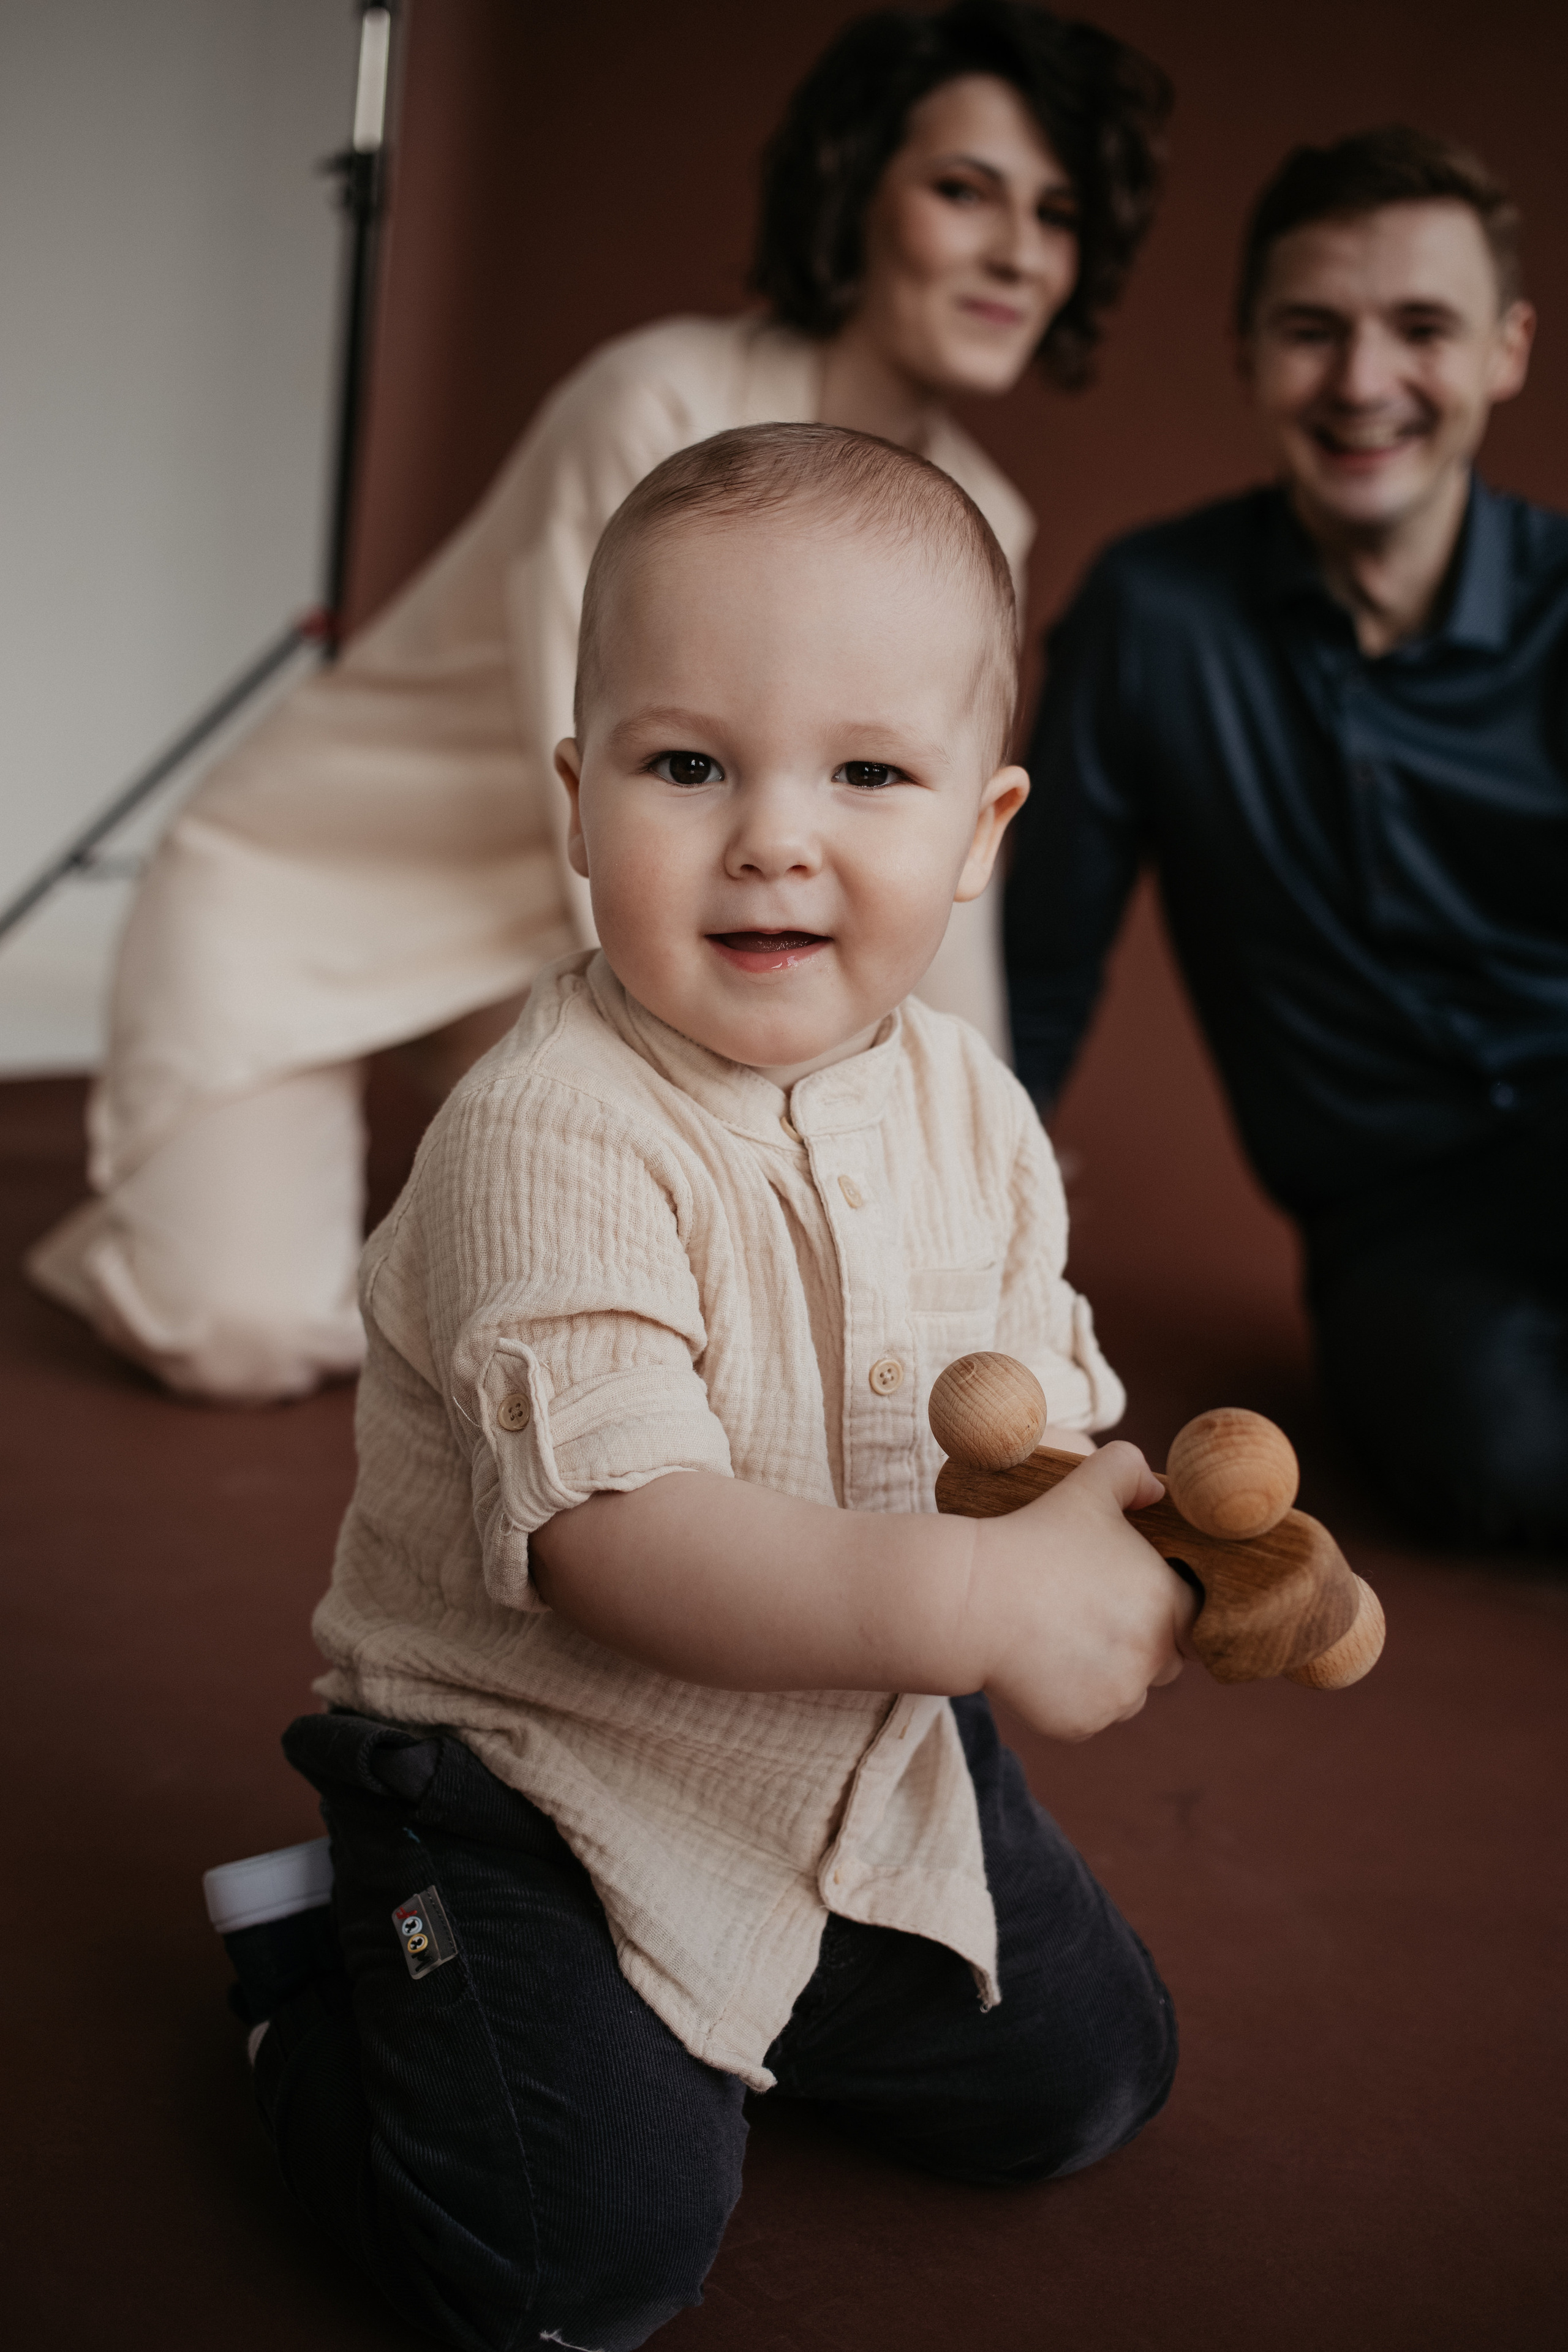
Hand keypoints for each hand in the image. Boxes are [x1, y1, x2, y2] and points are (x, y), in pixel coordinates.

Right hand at [973, 1442, 1195, 1741]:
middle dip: (1140, 1644)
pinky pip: (1087, 1716)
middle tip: (1092, 1617)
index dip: (1166, 1606)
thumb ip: (1128, 1469)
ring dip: (1108, 1675)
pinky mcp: (1079, 1724)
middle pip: (1165, 1660)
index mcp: (1167, 1604)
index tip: (1129, 1595)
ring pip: (1127, 1693)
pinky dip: (1069, 1699)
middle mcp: (1153, 1657)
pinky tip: (1039, 1665)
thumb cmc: (1032, 1537)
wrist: (973, 1596)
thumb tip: (1157, 1490)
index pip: (1193, 1617)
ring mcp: (1117, 1697)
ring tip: (1062, 1640)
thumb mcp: (1084, 1486)